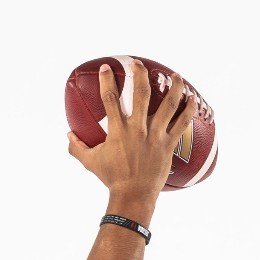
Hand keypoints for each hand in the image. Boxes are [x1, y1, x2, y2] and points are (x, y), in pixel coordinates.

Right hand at [67, 62, 196, 222]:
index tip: (106, 67)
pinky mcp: (168, 144)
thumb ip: (77, 147)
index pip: (110, 99)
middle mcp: (137, 129)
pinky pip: (182, 123)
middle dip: (140, 74)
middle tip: (138, 63)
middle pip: (141, 93)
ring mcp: (155, 136)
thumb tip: (68, 136)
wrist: (132, 196)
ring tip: (175, 75)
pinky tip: (192, 99)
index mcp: (117, 131)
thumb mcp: (90, 163)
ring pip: (168, 104)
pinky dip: (188, 110)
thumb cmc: (112, 179)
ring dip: (173, 86)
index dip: (107, 81)